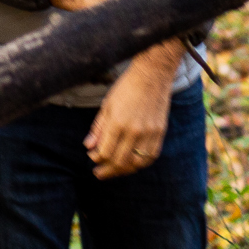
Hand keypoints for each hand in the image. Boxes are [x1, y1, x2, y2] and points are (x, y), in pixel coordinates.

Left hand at [84, 40, 183, 178]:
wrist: (152, 75)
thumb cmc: (126, 87)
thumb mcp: (106, 105)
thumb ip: (98, 128)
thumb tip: (89, 147)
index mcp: (118, 122)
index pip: (105, 152)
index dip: (97, 158)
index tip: (92, 158)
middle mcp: (134, 130)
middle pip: (120, 161)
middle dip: (107, 170)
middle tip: (99, 173)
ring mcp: (149, 132)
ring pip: (136, 163)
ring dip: (124, 170)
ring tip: (115, 170)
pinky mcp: (160, 132)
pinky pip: (150, 156)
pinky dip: (140, 164)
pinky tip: (131, 164)